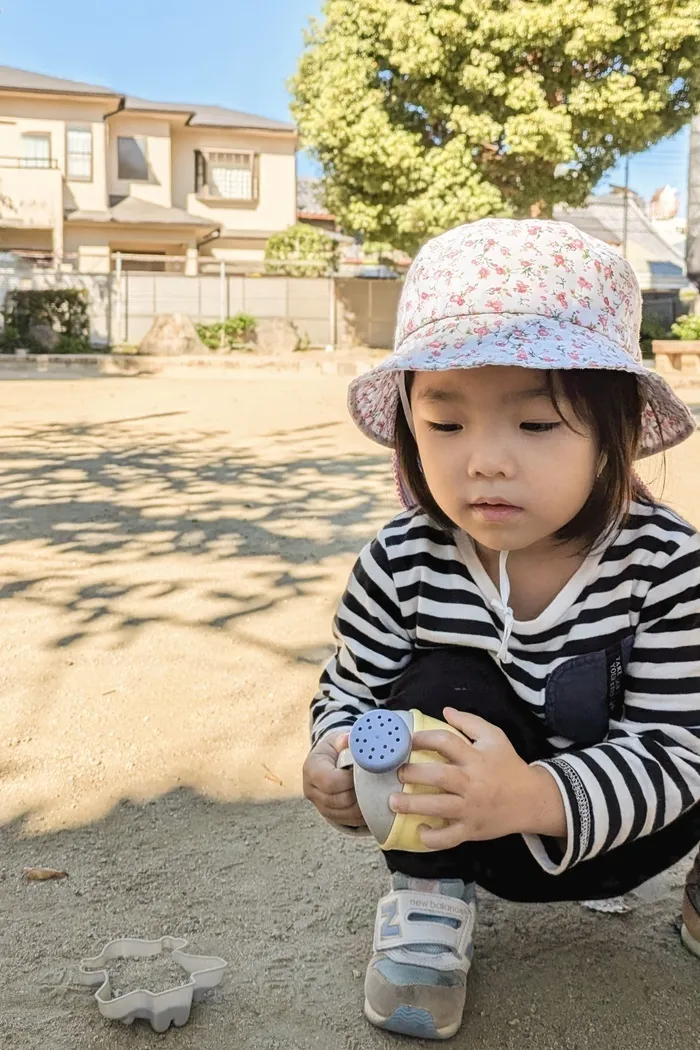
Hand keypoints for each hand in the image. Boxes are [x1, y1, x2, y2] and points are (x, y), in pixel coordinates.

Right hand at [303, 731, 364, 826]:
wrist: (328, 760)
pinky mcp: (329, 814)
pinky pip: (348, 820)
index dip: (349, 780)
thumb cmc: (335, 749)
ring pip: (345, 813)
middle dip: (358, 794)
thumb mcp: (338, 740)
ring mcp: (319, 804)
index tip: (364, 773)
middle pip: (339, 800)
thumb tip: (348, 740)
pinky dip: (361, 815)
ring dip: (362, 806)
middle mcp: (311, 789)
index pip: (330, 782)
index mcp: (312, 768)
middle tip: (373, 785)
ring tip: (374, 794)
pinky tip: (371, 805)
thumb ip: (343, 741)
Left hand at [389, 707, 565, 849]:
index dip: (423, 738)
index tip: (407, 740)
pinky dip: (432, 838)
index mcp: (475, 758)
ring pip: (438, 807)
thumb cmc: (508, 766)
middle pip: (438, 776)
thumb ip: (469, 722)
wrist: (532, 800)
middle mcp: (471, 783)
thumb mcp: (495, 737)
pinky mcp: (471, 830)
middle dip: (413, 773)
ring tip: (393, 801)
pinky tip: (420, 831)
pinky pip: (448, 838)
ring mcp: (470, 809)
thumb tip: (445, 711)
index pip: (446, 742)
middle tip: (398, 772)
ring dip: (412, 805)